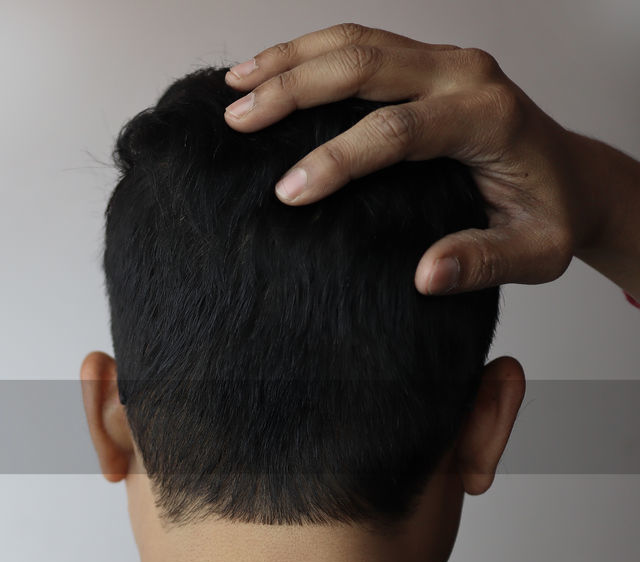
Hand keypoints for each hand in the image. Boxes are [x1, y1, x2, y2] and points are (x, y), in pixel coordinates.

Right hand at [220, 23, 599, 295]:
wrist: (573, 177)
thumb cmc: (549, 216)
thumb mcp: (536, 254)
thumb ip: (484, 262)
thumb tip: (426, 275)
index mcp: (489, 118)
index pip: (399, 129)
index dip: (338, 159)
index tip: (288, 194)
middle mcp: (466, 74)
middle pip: (365, 64)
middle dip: (294, 91)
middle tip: (237, 121)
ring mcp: (444, 60)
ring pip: (355, 41)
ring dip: (289, 61)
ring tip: (233, 86)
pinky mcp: (424, 61)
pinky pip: (359, 42)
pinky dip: (306, 53)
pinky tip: (265, 71)